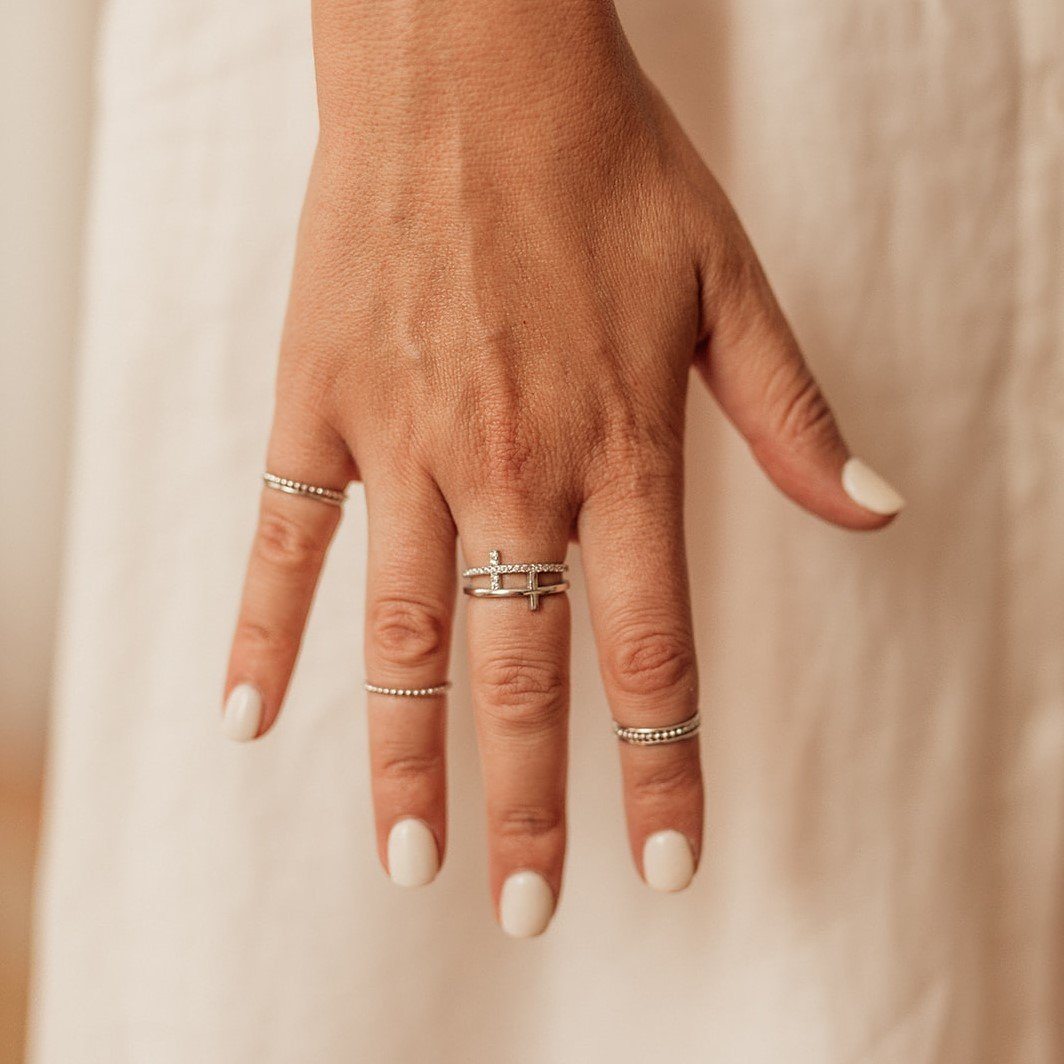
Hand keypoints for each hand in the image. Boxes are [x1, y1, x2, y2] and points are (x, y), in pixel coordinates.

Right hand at [222, 0, 903, 935]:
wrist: (468, 63)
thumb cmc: (602, 163)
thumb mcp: (726, 280)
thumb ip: (787, 411)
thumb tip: (871, 507)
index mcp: (618, 446)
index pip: (649, 645)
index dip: (663, 763)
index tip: (664, 860)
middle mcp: (511, 465)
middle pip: (522, 672)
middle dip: (530, 804)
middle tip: (523, 908)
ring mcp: (404, 438)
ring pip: (404, 630)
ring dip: (406, 753)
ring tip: (409, 857)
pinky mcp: (321, 401)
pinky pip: (282, 534)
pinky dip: (263, 629)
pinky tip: (247, 717)